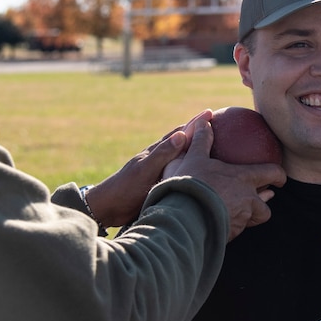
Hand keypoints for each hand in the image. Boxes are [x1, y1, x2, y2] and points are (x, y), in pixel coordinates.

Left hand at [85, 112, 206, 227]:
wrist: (107, 208)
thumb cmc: (125, 188)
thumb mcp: (145, 170)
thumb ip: (163, 154)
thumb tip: (182, 134)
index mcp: (156, 152)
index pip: (180, 133)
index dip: (195, 123)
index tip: (211, 112)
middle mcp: (159, 159)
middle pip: (182, 141)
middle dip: (197, 132)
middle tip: (213, 123)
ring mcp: (158, 170)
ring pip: (181, 156)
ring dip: (194, 149)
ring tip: (209, 145)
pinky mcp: (158, 184)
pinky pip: (179, 171)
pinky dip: (189, 166)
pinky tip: (194, 170)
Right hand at [169, 119, 286, 240]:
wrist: (184, 217)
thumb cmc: (191, 184)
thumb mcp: (194, 158)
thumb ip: (201, 140)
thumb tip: (204, 121)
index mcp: (243, 178)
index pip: (272, 173)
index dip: (279, 175)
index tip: (280, 177)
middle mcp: (248, 200)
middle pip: (266, 204)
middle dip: (266, 200)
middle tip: (266, 195)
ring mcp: (240, 219)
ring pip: (253, 220)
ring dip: (250, 215)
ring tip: (243, 212)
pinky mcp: (230, 235)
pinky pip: (235, 230)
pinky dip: (232, 226)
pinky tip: (222, 223)